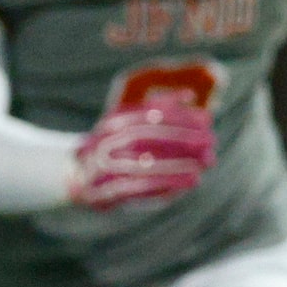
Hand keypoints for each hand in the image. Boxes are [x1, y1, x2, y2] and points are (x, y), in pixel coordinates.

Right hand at [70, 96, 215, 209]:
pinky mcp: (105, 191)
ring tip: (207, 162)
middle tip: (211, 141)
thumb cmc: (113, 146)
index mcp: (114, 121)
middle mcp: (106, 141)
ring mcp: (103, 167)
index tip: (206, 119)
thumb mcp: (128, 122)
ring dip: (180, 163)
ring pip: (145, 163)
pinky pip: (140, 188)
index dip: (180, 115)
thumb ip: (155, 108)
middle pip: (149, 137)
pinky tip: (191, 181)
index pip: (149, 114)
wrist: (75, 176)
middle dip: (183, 138)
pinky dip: (167, 184)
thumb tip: (189, 95)